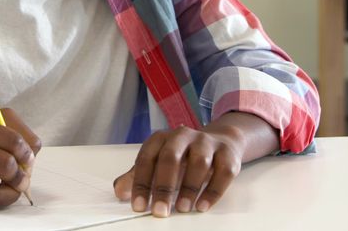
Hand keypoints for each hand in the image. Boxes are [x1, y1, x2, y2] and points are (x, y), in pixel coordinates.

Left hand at [113, 123, 243, 216]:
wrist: (220, 141)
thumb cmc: (184, 156)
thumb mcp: (158, 163)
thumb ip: (137, 176)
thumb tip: (119, 191)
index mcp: (162, 138)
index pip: (147, 158)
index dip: (140, 183)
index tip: (138, 206)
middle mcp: (183, 136)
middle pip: (171, 157)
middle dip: (163, 186)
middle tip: (160, 211)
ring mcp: (207, 143)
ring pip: (199, 162)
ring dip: (189, 187)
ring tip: (182, 208)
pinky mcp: (227, 154)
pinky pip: (223, 171)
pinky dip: (213, 191)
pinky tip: (202, 205)